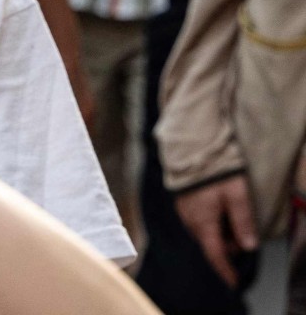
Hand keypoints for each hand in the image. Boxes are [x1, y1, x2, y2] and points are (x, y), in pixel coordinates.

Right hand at [175, 173, 258, 287]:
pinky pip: (196, 218)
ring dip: (218, 231)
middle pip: (209, 242)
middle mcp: (189, 218)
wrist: (190, 145)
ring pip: (203, 230)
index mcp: (202, 221)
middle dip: (226, 245)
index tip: (233, 282)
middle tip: (242, 234)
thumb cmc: (213, 169)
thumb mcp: (236, 195)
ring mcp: (182, 208)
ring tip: (231, 216)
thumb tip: (248, 245)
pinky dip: (209, 220)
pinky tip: (217, 207)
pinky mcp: (180, 198)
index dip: (224, 269)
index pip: (214, 253)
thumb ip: (243, 221)